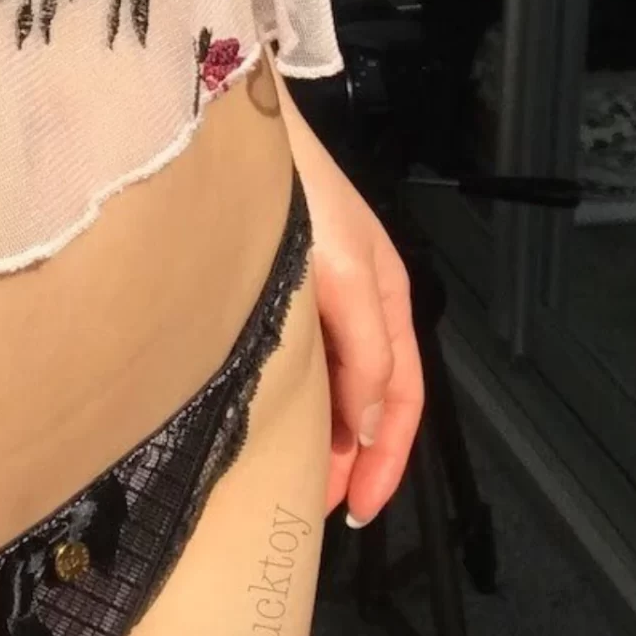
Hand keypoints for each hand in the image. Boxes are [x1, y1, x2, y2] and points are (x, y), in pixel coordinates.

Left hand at [276, 70, 422, 522]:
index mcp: (386, 300)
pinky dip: (296, 397)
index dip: (385, 460)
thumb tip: (376, 425)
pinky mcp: (282, 285)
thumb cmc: (298, 190)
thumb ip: (366, 350)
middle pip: (370, 399)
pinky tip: (269, 414)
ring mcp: (321, 293)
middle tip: (315, 504)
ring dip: (323, 432)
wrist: (234, 125)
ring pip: (334, 383)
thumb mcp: (342, 272)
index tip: (357, 510)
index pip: (402, 400)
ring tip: (291, 475)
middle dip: (352, 457)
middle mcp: (358, 302)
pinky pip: (303, 358)